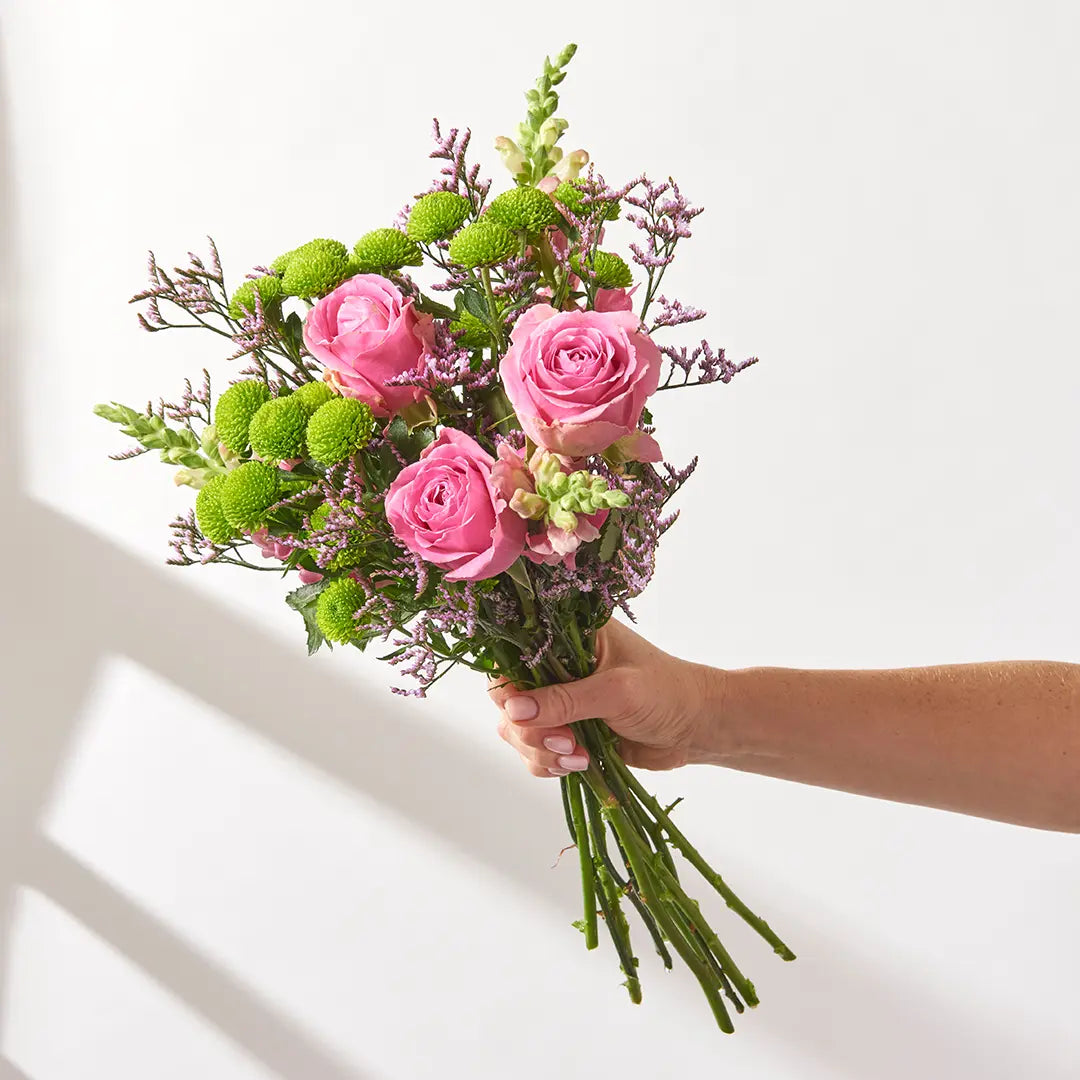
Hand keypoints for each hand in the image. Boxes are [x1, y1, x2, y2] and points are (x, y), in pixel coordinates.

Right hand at [488, 620, 717, 777]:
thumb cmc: (667, 693)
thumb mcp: (616, 692)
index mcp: (567, 636)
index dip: (509, 689)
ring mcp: (561, 701)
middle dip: (530, 730)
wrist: (699, 727)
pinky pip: (537, 752)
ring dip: (541, 752)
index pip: (514, 658)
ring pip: (519, 731)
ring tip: (577, 756)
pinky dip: (548, 764)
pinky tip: (578, 764)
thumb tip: (513, 710)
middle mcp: (557, 666)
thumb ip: (565, 700)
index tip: (524, 715)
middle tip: (566, 741)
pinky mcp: (568, 731)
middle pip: (510, 701)